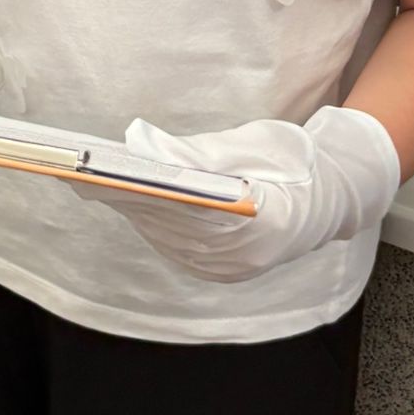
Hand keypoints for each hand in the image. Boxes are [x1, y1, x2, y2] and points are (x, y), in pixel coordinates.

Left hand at [79, 107, 399, 283]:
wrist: (333, 199)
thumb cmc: (294, 160)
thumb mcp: (254, 143)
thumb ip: (200, 151)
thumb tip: (145, 147)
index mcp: (262, 219)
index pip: (188, 204)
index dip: (143, 187)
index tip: (104, 173)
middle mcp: (243, 254)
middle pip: (169, 223)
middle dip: (123, 196)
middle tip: (80, 174)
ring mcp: (230, 268)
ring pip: (167, 236)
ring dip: (129, 209)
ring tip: (89, 181)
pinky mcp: (219, 271)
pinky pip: (174, 245)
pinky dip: (147, 221)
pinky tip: (121, 198)